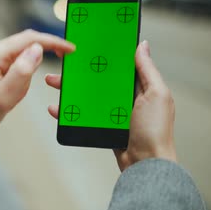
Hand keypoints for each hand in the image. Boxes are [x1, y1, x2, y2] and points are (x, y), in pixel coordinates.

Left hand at [0, 30, 74, 129]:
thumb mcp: (4, 97)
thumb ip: (23, 72)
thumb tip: (37, 49)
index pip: (29, 39)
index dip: (52, 42)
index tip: (70, 49)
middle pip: (24, 47)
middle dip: (33, 67)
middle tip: (23, 90)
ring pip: (19, 56)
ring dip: (22, 75)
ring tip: (9, 96)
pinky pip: (11, 61)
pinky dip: (16, 76)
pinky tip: (5, 91)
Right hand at [46, 41, 176, 170]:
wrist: (145, 164)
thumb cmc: (156, 130)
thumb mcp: (157, 95)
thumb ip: (148, 70)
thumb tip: (142, 45)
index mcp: (140, 86)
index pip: (120, 65)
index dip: (105, 54)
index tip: (88, 45)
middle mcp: (126, 97)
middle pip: (99, 79)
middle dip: (80, 72)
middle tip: (63, 65)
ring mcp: (112, 112)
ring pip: (88, 96)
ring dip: (70, 90)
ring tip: (53, 83)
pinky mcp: (102, 125)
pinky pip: (83, 115)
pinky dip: (68, 111)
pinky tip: (56, 108)